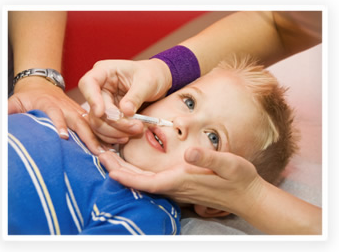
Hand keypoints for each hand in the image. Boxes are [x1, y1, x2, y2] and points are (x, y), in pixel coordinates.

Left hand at [8, 77, 104, 154]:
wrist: (41, 84)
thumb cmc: (28, 96)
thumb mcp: (15, 102)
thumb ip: (9, 112)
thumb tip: (4, 123)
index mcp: (49, 103)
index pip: (55, 114)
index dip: (59, 124)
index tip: (63, 137)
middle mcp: (66, 107)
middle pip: (80, 121)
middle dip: (89, 136)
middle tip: (97, 151)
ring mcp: (76, 110)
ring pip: (91, 124)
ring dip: (100, 137)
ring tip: (109, 151)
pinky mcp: (82, 114)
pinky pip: (95, 125)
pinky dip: (104, 135)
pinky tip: (111, 146)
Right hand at [78, 59, 171, 143]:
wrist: (157, 83)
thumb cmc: (151, 75)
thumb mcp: (147, 82)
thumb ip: (135, 96)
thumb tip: (125, 111)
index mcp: (104, 71)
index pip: (88, 83)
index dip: (92, 99)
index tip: (101, 113)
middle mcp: (99, 88)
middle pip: (94, 110)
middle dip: (114, 123)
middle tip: (137, 127)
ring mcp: (102, 103)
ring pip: (97, 123)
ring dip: (115, 132)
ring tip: (136, 131)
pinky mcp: (107, 117)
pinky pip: (104, 131)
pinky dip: (114, 136)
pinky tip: (127, 137)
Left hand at [99, 146, 263, 214]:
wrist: (246, 195)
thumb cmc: (238, 179)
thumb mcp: (229, 164)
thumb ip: (209, 157)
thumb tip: (190, 152)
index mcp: (181, 180)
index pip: (147, 181)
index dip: (126, 176)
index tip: (108, 168)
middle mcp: (175, 186)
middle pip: (139, 181)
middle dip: (118, 170)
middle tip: (100, 155)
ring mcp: (177, 187)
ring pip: (144, 181)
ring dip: (125, 170)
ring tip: (110, 158)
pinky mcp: (180, 185)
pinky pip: (152, 180)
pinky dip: (138, 172)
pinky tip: (133, 165)